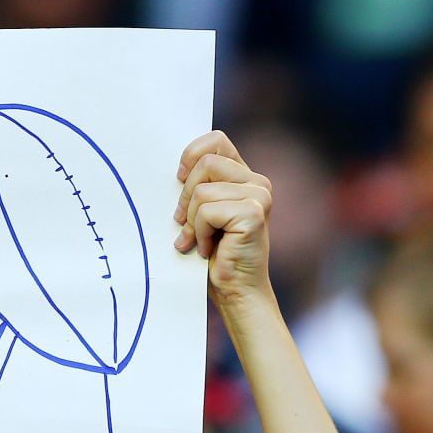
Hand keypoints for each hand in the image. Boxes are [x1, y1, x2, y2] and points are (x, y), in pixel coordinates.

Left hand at [173, 131, 273, 307]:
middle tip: (185, 225)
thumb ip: (197, 186)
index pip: (215, 141)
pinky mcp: (253, 212)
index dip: (191, 155)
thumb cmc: (214, 255)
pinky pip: (207, 211)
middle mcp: (257, 182)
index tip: (179, 180)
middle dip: (185, 197)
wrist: (234, 291)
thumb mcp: (201, 213)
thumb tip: (173, 170)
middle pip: (204, 163)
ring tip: (198, 241)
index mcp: (245, 176)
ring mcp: (259, 195)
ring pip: (202, 191)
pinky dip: (199, 233)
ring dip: (191, 220)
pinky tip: (208, 249)